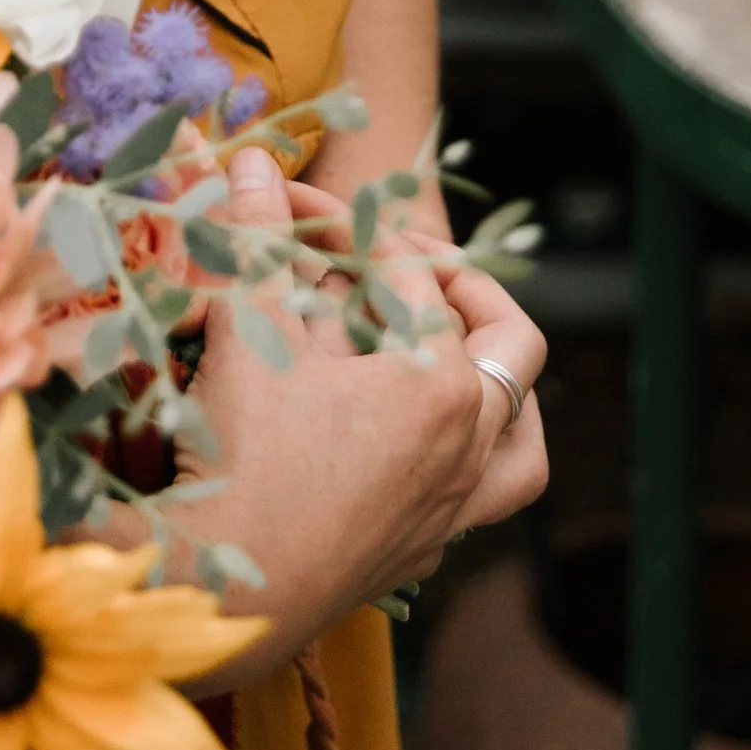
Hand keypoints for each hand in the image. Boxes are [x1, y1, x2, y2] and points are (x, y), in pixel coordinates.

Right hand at [152, 153, 548, 675]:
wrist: (228, 593)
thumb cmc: (240, 454)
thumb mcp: (246, 331)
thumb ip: (255, 238)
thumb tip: (248, 156)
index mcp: (436, 384)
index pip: (405, 272)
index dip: (347, 224)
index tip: (297, 206)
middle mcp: (466, 447)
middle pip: (507, 346)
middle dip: (466, 290)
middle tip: (414, 264)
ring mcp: (453, 506)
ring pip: (522, 443)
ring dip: (503, 392)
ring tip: (465, 359)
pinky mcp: (425, 550)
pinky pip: (483, 499)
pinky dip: (470, 461)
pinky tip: (424, 445)